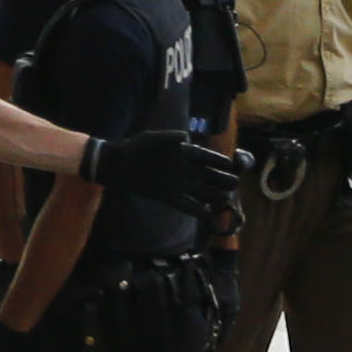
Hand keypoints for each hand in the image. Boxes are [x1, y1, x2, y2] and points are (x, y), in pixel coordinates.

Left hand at [84, 130, 242, 218]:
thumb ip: (168, 137)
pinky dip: (198, 210)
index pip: (206, 157)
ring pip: (202, 191)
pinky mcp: (169, 197)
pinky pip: (187, 205)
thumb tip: (185, 136)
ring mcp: (178, 184)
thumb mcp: (151, 138)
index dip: (219, 161)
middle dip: (222, 180)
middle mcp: (184, 169)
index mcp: (183, 154)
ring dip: (214, 196)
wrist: (118, 165)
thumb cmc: (135, 147)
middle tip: (233, 184)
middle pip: (209, 176)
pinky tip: (208, 215)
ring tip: (226, 200)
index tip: (231, 164)